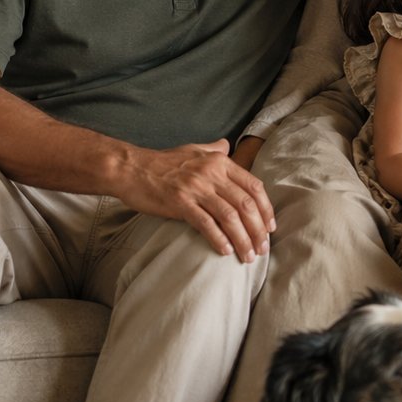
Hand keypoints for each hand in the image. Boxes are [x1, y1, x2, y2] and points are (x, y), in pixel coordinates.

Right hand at [120, 141, 274, 261]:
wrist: (131, 168)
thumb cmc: (164, 162)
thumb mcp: (194, 149)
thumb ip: (214, 149)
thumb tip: (228, 145)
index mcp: (220, 162)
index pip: (253, 186)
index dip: (265, 209)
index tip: (270, 228)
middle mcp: (212, 173)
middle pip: (245, 204)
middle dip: (258, 230)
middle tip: (262, 249)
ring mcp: (196, 188)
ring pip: (229, 216)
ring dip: (242, 239)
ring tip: (247, 256)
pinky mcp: (180, 202)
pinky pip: (206, 223)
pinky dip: (219, 239)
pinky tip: (225, 251)